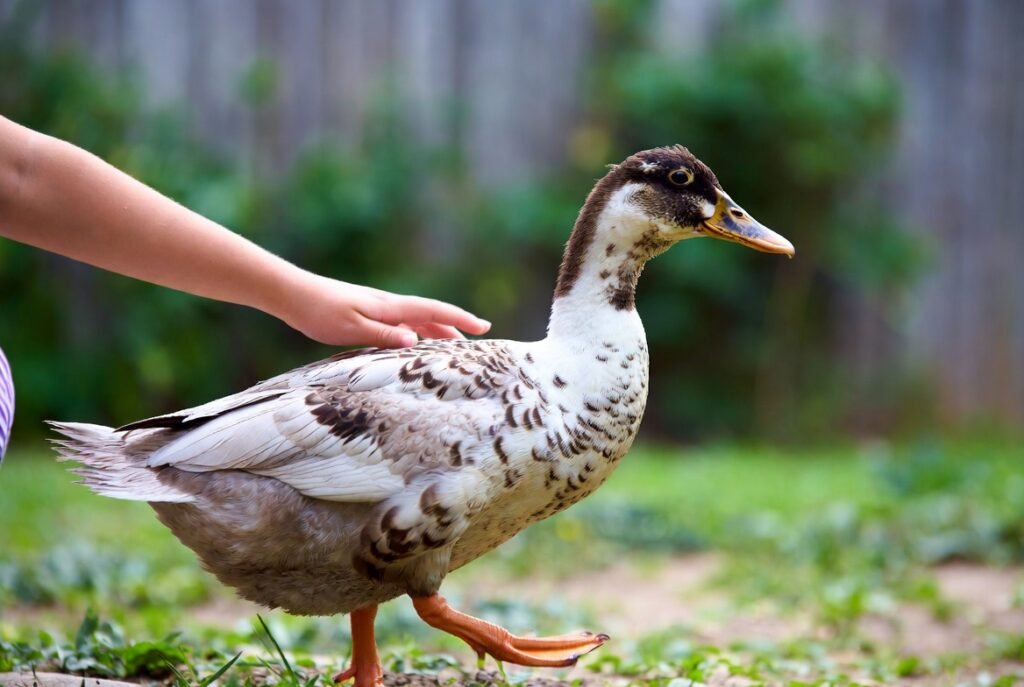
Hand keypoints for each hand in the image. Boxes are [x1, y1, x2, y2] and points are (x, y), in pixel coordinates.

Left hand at [280, 274, 490, 347]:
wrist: (293, 294)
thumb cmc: (319, 312)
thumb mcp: (352, 329)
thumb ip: (384, 336)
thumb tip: (417, 343)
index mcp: (390, 307)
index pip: (434, 311)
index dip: (460, 319)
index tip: (483, 326)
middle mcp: (389, 304)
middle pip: (431, 315)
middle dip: (456, 325)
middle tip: (478, 337)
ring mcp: (379, 307)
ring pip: (417, 319)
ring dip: (438, 329)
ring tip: (453, 345)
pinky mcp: (368, 311)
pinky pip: (402, 322)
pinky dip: (418, 330)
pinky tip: (415, 340)